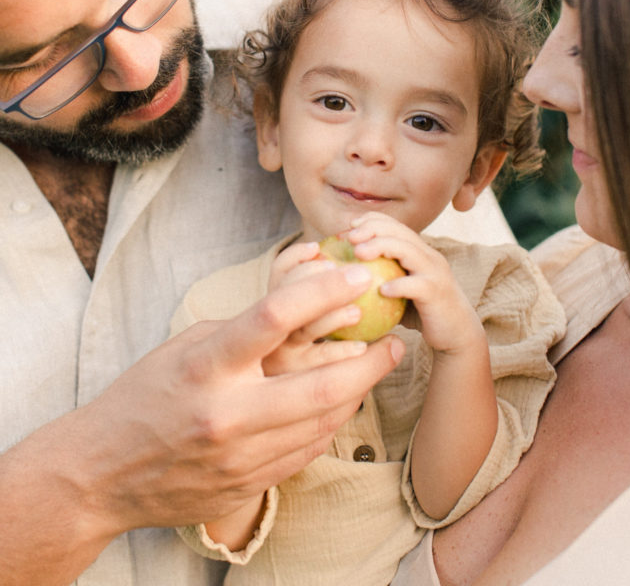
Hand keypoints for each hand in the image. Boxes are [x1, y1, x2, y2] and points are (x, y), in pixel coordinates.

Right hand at [72, 262, 404, 536]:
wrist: (104, 473)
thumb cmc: (146, 394)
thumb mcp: (186, 346)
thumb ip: (242, 332)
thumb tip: (301, 312)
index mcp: (205, 366)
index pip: (272, 318)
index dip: (322, 290)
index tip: (355, 275)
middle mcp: (227, 413)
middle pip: (319, 384)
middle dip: (369, 361)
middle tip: (394, 340)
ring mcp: (240, 457)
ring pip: (323, 422)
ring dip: (357, 392)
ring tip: (373, 366)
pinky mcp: (248, 486)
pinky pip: (308, 451)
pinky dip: (330, 422)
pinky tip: (341, 402)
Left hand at [348, 213, 484, 354]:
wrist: (456, 334)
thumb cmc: (420, 313)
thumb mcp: (399, 290)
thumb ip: (380, 278)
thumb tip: (342, 276)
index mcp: (418, 251)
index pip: (395, 225)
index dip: (372, 220)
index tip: (349, 227)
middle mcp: (428, 256)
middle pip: (399, 232)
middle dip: (373, 229)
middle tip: (350, 238)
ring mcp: (435, 272)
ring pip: (408, 250)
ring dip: (381, 246)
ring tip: (359, 253)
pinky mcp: (437, 293)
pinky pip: (416, 285)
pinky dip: (398, 285)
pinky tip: (381, 291)